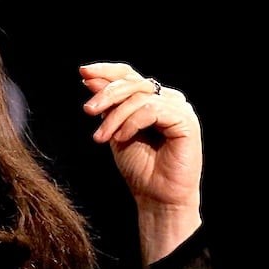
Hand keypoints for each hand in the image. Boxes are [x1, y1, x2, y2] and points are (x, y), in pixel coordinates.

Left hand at [78, 62, 202, 262]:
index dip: (107, 70)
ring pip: (140, 96)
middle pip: (133, 82)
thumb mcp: (114, 130)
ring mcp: (179, 108)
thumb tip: (89, 78)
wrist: (156, 197)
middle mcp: (168, 99)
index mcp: (152, 99)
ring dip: (115, 116)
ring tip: (101, 138)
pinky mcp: (186, 121)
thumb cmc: (139, 167)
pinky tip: (121, 138)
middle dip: (106, 94)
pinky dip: (132, 122)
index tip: (83, 71)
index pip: (129, 75)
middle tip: (88, 110)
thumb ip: (107, 106)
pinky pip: (152, 110)